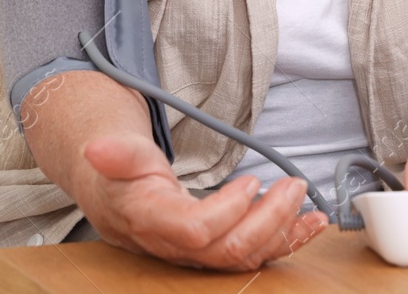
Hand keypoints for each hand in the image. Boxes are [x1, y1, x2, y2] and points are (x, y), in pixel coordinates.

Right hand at [74, 134, 327, 269]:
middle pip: (229, 250)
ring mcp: (199, 253)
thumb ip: (115, 154)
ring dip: (284, 232)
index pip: (196, 230)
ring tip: (311, 205)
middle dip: (269, 220)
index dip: (227, 211)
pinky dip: (287, 240)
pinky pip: (254, 253)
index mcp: (153, 221)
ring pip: (245, 257)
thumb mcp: (116, 155)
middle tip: (293, 185)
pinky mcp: (218, 247)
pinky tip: (311, 223)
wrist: (116, 197)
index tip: (250, 182)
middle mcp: (177, 246)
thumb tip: (96, 149)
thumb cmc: (120, 174)